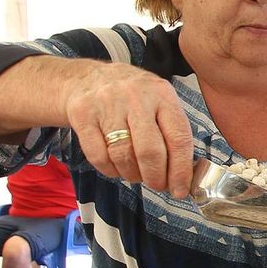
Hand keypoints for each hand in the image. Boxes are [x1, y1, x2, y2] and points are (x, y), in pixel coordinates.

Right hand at [63, 63, 194, 196]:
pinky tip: (115, 166)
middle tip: (157, 185)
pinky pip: (99, 157)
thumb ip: (172, 133)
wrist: (86, 77)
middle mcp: (135, 96)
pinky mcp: (82, 114)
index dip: (181, 170)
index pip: (178, 138)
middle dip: (156, 177)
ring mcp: (107, 104)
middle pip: (150, 151)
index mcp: (162, 93)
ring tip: (135, 172)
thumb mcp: (157, 102)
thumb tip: (184, 176)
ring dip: (132, 174)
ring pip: (123, 156)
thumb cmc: (130, 97)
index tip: (180, 190)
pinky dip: (110, 170)